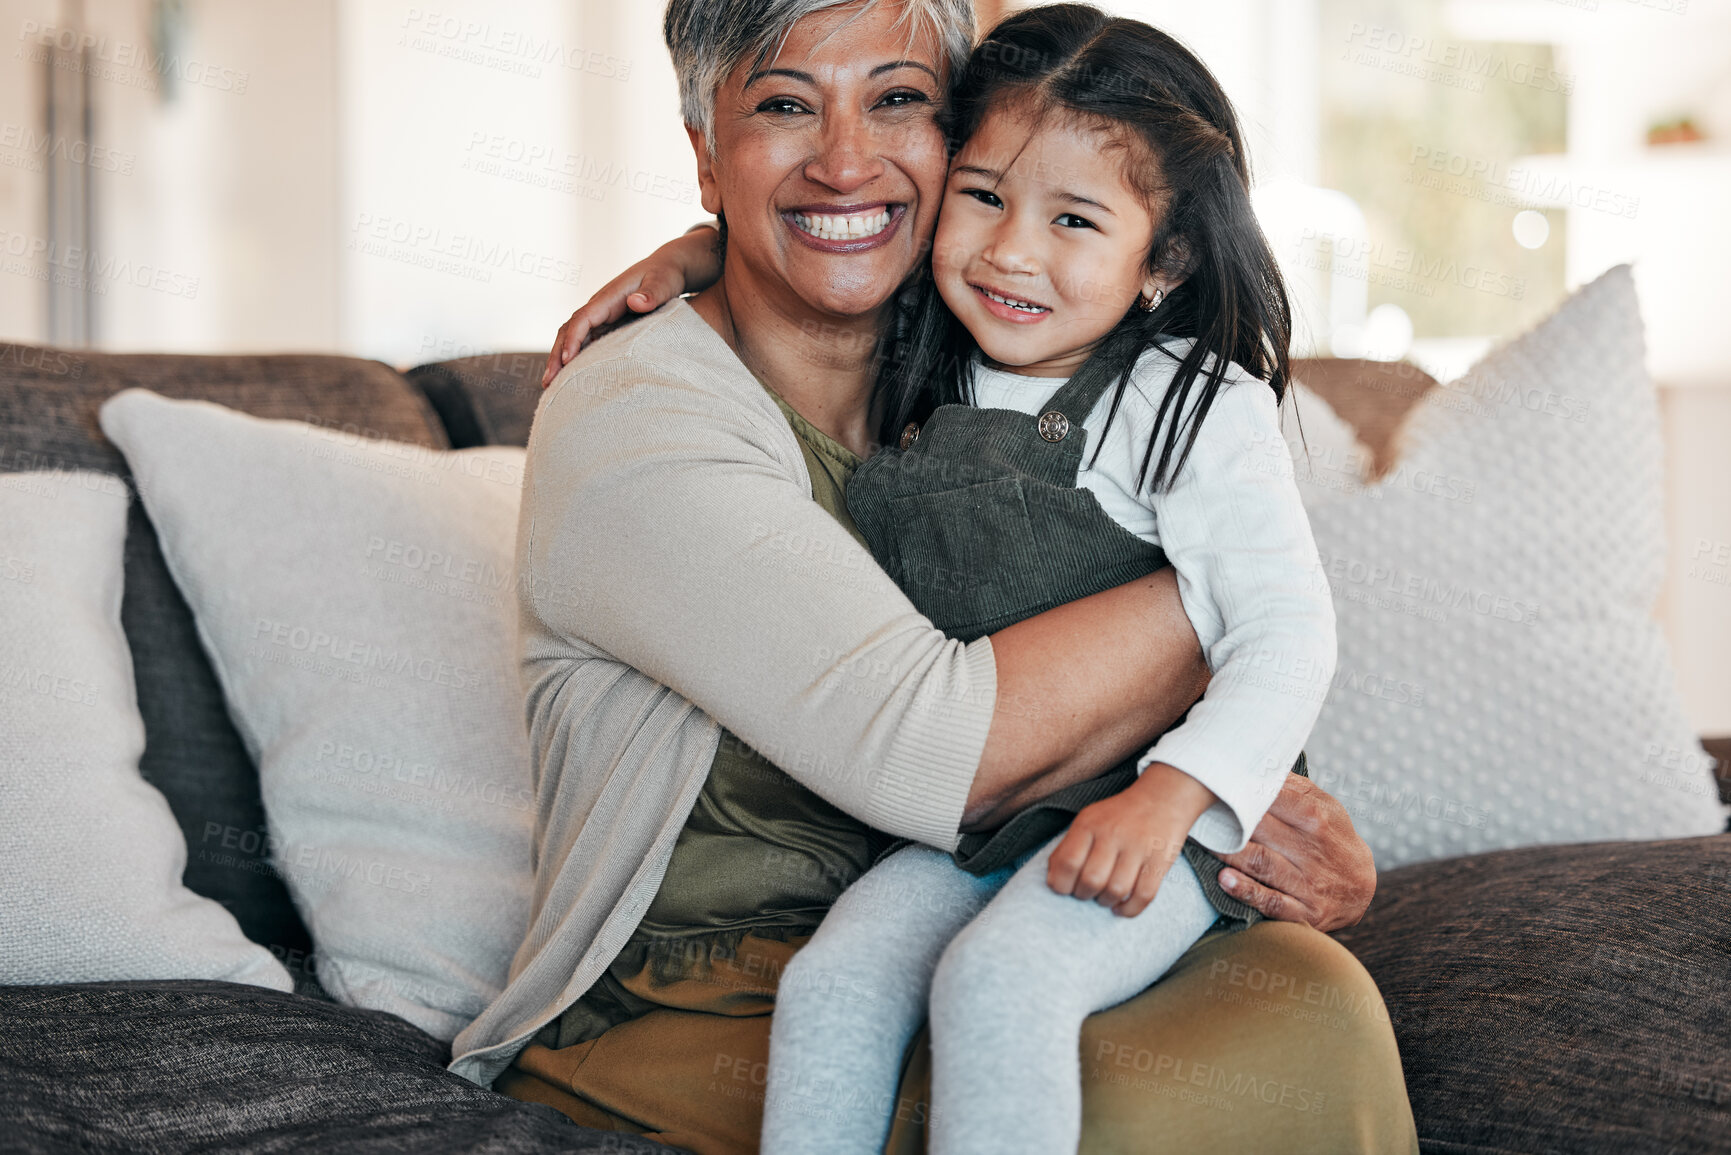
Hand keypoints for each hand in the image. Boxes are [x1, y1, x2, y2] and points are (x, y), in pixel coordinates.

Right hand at [540, 225, 722, 385]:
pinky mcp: (606, 326)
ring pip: (573, 338)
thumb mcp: (663, 282)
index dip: (573, 339)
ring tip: (551, 386)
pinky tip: (571, 379)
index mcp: (609, 297)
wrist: (667, 269)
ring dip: (560, 360)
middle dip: (557, 355)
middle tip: (548, 381)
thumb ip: (652, 293)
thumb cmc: (665, 275)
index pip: (583, 318)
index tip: (566, 360)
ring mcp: (601, 317)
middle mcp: (599, 307)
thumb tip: (635, 302)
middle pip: (569, 330)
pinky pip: (585, 343)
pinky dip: (575, 359)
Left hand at [1046, 763, 1215, 917]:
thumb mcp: (1088, 821)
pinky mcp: (1160, 859)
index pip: (1066, 862)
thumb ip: (1068, 848)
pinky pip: (1144, 895)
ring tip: (1105, 898)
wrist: (1161, 798)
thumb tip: (1053, 882)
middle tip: (1087, 893)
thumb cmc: (1117, 817)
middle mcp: (1113, 833)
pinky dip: (1129, 909)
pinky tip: (1121, 907)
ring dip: (1106, 902)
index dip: (1061, 884)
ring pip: (1116, 890)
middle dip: (1085, 895)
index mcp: (1089, 824)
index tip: (1066, 888)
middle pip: (1091, 880)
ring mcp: (1138, 846)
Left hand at [1215, 772, 1374, 931]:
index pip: (1274, 798)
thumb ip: (1294, 787)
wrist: (1362, 890)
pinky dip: (1247, 892)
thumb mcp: (1326, 808)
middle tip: (1192, 810)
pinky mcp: (1305, 912)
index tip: (1210, 783)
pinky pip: (1272, 902)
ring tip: (1200, 840)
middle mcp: (1313, 849)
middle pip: (1262, 828)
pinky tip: (1223, 880)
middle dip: (1226, 819)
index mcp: (1317, 817)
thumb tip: (1257, 763)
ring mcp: (1309, 883)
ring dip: (1228, 852)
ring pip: (1262, 863)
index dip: (1240, 791)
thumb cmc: (1333, 839)